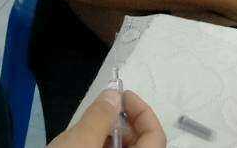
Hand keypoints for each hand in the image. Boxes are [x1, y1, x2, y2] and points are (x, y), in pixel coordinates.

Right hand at [50, 89, 165, 147]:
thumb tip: (115, 95)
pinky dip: (100, 146)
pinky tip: (83, 142)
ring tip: (89, 126)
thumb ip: (99, 116)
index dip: (142, 111)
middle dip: (123, 123)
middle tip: (102, 109)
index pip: (156, 136)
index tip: (122, 95)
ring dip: (110, 135)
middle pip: (141, 143)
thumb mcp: (80, 140)